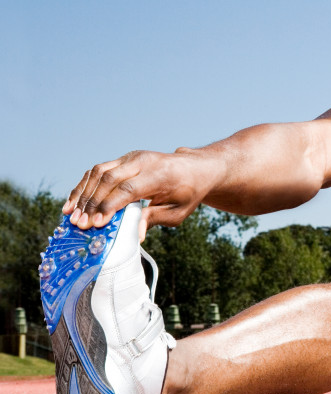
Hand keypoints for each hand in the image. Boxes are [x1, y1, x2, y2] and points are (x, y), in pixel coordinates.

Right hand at [64, 148, 215, 234]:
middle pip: (109, 179)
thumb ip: (155, 219)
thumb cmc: (187, 193)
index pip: (128, 189)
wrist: (195, 168)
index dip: (110, 206)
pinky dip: (84, 186)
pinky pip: (98, 170)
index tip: (96, 224)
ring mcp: (131, 157)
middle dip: (92, 203)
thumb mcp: (178, 211)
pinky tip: (73, 203)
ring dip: (83, 194)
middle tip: (80, 224)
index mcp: (159, 175)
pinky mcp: (123, 159)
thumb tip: (135, 235)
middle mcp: (143, 162)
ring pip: (99, 172)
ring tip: (72, 216)